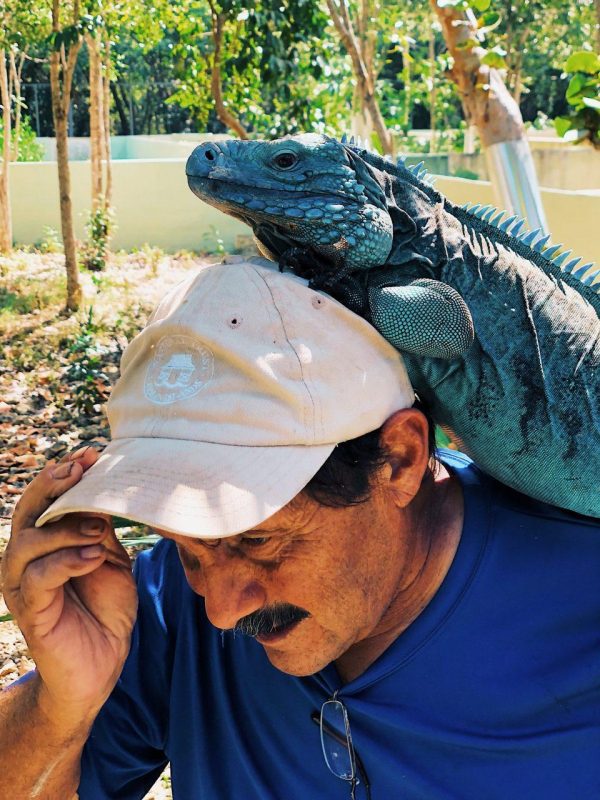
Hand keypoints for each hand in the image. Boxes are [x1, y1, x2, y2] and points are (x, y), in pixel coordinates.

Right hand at [1, 447, 137, 725]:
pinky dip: (65, 561)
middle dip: (54, 485)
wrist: (101, 667)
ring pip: (28, 541)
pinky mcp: (30, 611)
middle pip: (28, 511)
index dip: (65, 473)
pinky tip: (93, 557)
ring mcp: (23, 585)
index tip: (93, 453)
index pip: (46, 498)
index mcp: (45, 543)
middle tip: (82, 469)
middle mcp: (26, 559)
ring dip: (64, 527)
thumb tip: (104, 492)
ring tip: (98, 527)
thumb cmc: (105, 610)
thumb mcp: (110, 561)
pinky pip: (39, 578)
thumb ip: (101, 531)